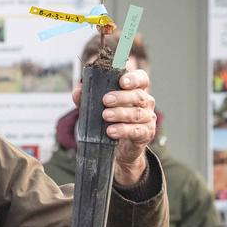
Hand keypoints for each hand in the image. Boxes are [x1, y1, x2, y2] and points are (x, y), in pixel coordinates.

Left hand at [72, 69, 155, 184]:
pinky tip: (111, 131)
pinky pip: (137, 131)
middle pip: (138, 96)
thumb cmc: (109, 122)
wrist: (118, 148)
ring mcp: (148, 118)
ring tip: (105, 116)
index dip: (134, 79)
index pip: (141, 79)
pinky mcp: (146, 134)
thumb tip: (78, 91)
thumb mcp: (96, 109)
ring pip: (137, 113)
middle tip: (105, 100)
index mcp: (135, 91)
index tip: (122, 81)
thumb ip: (87, 99)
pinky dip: (123, 130)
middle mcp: (145, 103)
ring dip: (121, 113)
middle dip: (122, 97)